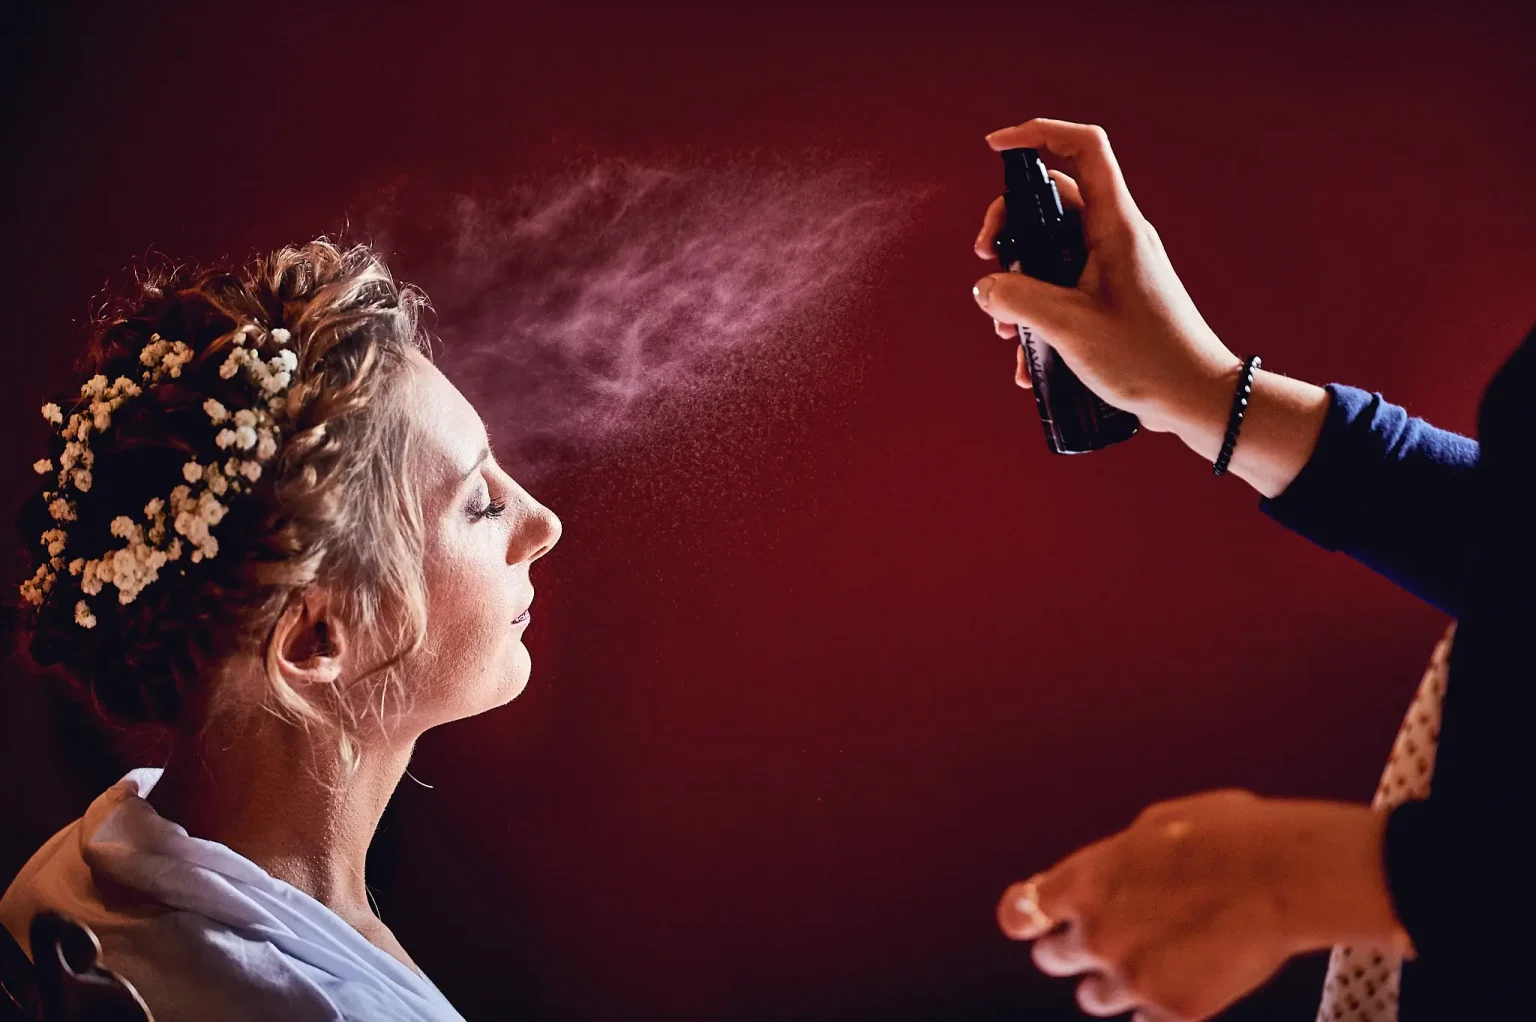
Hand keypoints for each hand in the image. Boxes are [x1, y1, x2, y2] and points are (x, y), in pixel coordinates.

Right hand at [972, 118, 1241, 434]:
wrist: (1193, 398)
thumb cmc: (1148, 359)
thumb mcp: (1069, 327)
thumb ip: (1017, 298)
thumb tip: (985, 287)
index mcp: (1116, 226)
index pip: (1082, 148)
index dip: (1037, 134)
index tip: (995, 147)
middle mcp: (1116, 237)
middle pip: (1052, 201)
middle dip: (1011, 228)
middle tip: (987, 260)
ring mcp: (1113, 267)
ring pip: (1051, 250)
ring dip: (1018, 281)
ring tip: (1004, 327)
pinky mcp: (1110, 297)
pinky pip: (1062, 287)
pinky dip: (1038, 312)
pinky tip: (1028, 357)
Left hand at [996, 790, 1410, 1021]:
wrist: (1284, 875)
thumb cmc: (1228, 835)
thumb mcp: (1154, 825)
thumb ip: (1116, 859)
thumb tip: (1112, 870)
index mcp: (1085, 881)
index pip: (1021, 913)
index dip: (1028, 918)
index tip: (1036, 921)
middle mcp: (1096, 934)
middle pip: (1053, 957)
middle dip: (1075, 948)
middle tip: (1112, 935)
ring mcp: (1132, 976)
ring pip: (1096, 996)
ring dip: (1117, 981)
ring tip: (1155, 959)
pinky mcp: (1173, 1009)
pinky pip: (1147, 1020)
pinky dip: (1162, 1004)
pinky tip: (1188, 980)